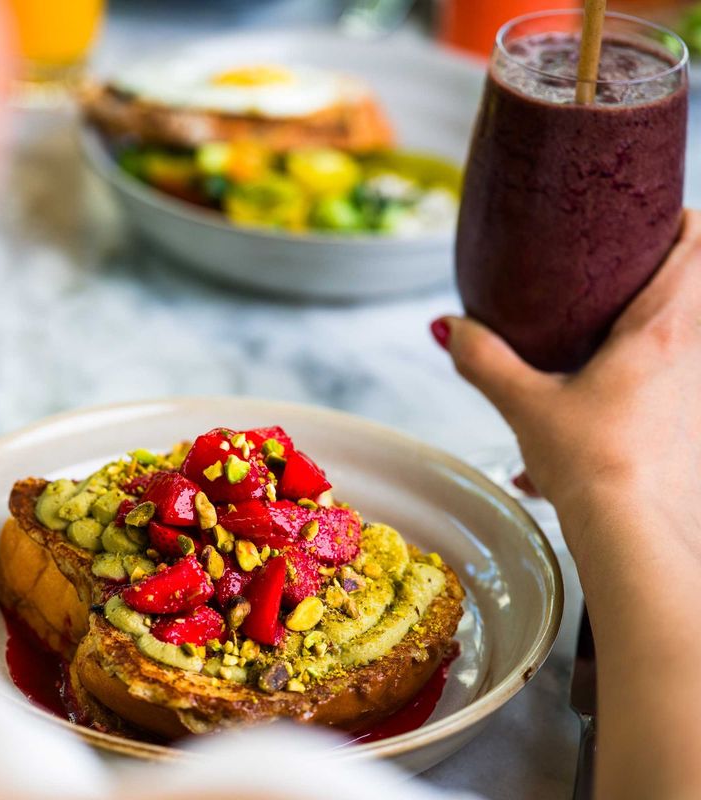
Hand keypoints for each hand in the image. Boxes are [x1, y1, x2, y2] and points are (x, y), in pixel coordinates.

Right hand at [435, 210, 699, 551]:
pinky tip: (604, 422)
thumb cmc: (590, 463)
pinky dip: (651, 392)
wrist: (634, 536)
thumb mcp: (525, 405)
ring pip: (692, 342)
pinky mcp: (700, 432)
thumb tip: (447, 327)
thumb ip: (484, 358)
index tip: (656, 216)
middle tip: (626, 275)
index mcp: (660, 332)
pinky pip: (682, 395)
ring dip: (663, 335)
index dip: (682, 221)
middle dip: (669, 276)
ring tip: (618, 343)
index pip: (696, 248)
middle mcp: (696, 357)